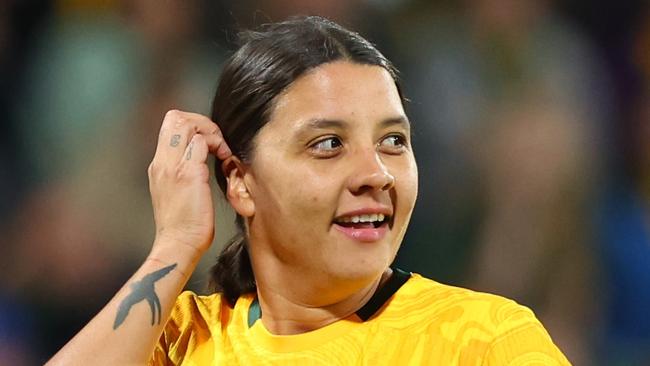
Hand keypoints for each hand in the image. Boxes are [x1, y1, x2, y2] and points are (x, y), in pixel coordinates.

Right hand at [147, 110, 231, 254]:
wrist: (178, 244)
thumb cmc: (182, 224)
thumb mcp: (176, 191)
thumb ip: (181, 171)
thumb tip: (199, 157)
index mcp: (159, 165)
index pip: (169, 125)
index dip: (192, 124)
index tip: (209, 141)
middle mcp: (162, 162)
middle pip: (174, 117)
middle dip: (201, 121)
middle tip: (216, 140)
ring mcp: (174, 167)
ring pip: (186, 124)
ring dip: (210, 131)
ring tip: (220, 150)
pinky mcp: (189, 174)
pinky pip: (201, 143)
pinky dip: (217, 144)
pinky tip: (224, 159)